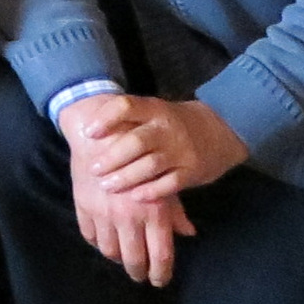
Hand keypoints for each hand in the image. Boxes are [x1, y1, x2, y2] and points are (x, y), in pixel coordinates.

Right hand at [59, 95, 194, 285]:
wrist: (102, 132)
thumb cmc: (140, 154)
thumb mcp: (163, 180)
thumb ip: (175, 211)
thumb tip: (188, 233)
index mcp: (153, 211)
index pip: (160, 256)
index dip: (161, 274)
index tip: (160, 281)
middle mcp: (128, 216)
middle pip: (134, 260)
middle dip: (139, 272)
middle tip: (141, 275)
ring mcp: (103, 213)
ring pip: (110, 251)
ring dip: (118, 259)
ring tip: (123, 257)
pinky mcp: (83, 206)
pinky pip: (90, 236)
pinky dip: (98, 243)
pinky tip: (105, 240)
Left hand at [81, 95, 248, 204]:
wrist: (217, 130)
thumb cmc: (169, 124)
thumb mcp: (151, 113)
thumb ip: (126, 120)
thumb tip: (86, 131)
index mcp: (153, 108)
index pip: (127, 107)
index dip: (106, 118)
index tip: (88, 133)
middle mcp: (166, 128)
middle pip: (136, 141)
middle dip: (112, 157)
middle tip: (93, 169)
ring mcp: (181, 150)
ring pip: (150, 165)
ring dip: (126, 177)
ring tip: (107, 186)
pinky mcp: (192, 170)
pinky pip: (170, 183)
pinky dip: (152, 191)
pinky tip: (135, 197)